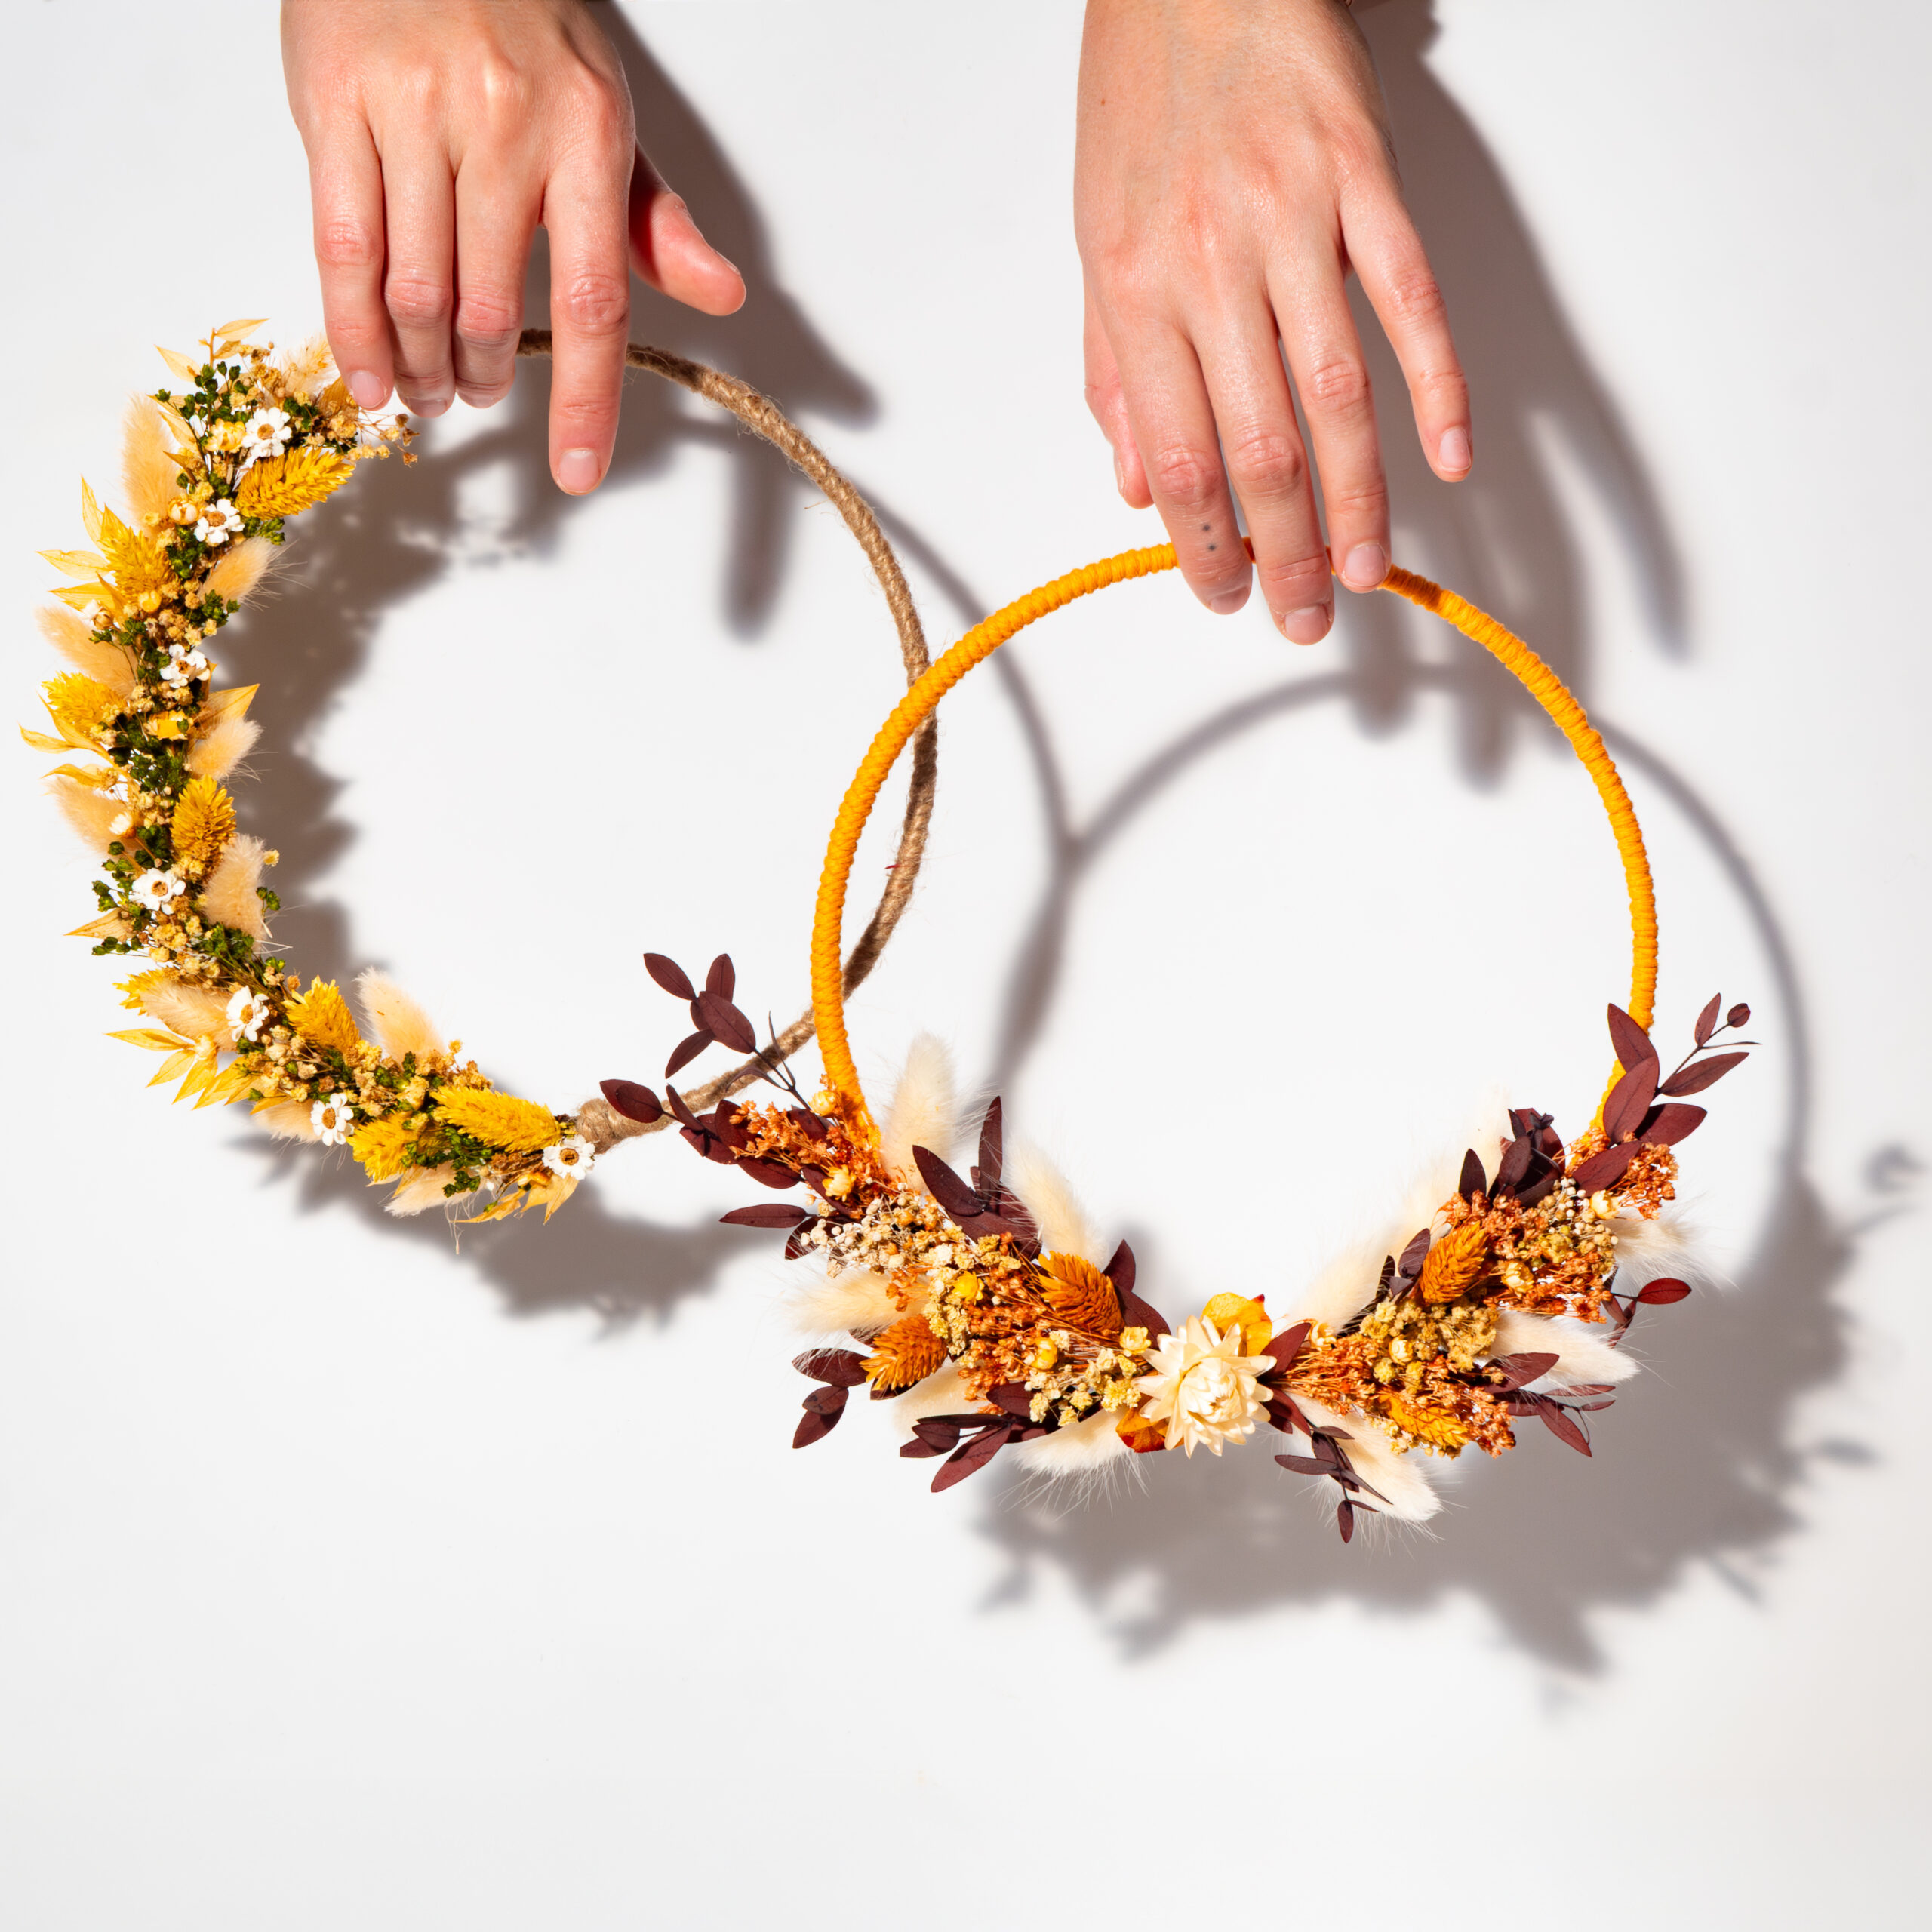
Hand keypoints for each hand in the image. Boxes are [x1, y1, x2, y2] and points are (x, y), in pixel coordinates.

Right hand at [281, 0, 744, 493]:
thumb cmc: (521, 27)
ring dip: (420, 368)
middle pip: (488, 309)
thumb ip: (655, 219)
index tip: (577, 471)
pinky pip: (342, 247)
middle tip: (474, 397)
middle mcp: (504, 125)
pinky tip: (365, 378)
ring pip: (415, 292)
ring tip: (425, 392)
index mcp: (586, 136)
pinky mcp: (335, 104)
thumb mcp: (605, 112)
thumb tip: (722, 296)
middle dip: (480, 379)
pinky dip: (352, 331)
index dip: (585, 399)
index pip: (593, 300)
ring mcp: (414, 113)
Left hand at [1075, 0, 1469, 640]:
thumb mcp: (1095, 242)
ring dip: (1359, 496)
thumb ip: (1114, 373)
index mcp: (1134, 286)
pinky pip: (1409, 297)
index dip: (1204, 541)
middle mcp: (1210, 260)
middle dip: (1286, 551)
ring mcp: (1295, 217)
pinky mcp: (1365, 176)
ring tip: (1368, 570)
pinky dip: (1438, 383)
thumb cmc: (1140, 106)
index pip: (1176, 453)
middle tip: (1304, 617)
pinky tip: (1451, 456)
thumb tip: (1136, 489)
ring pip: (1335, 391)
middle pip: (1260, 444)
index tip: (1226, 595)